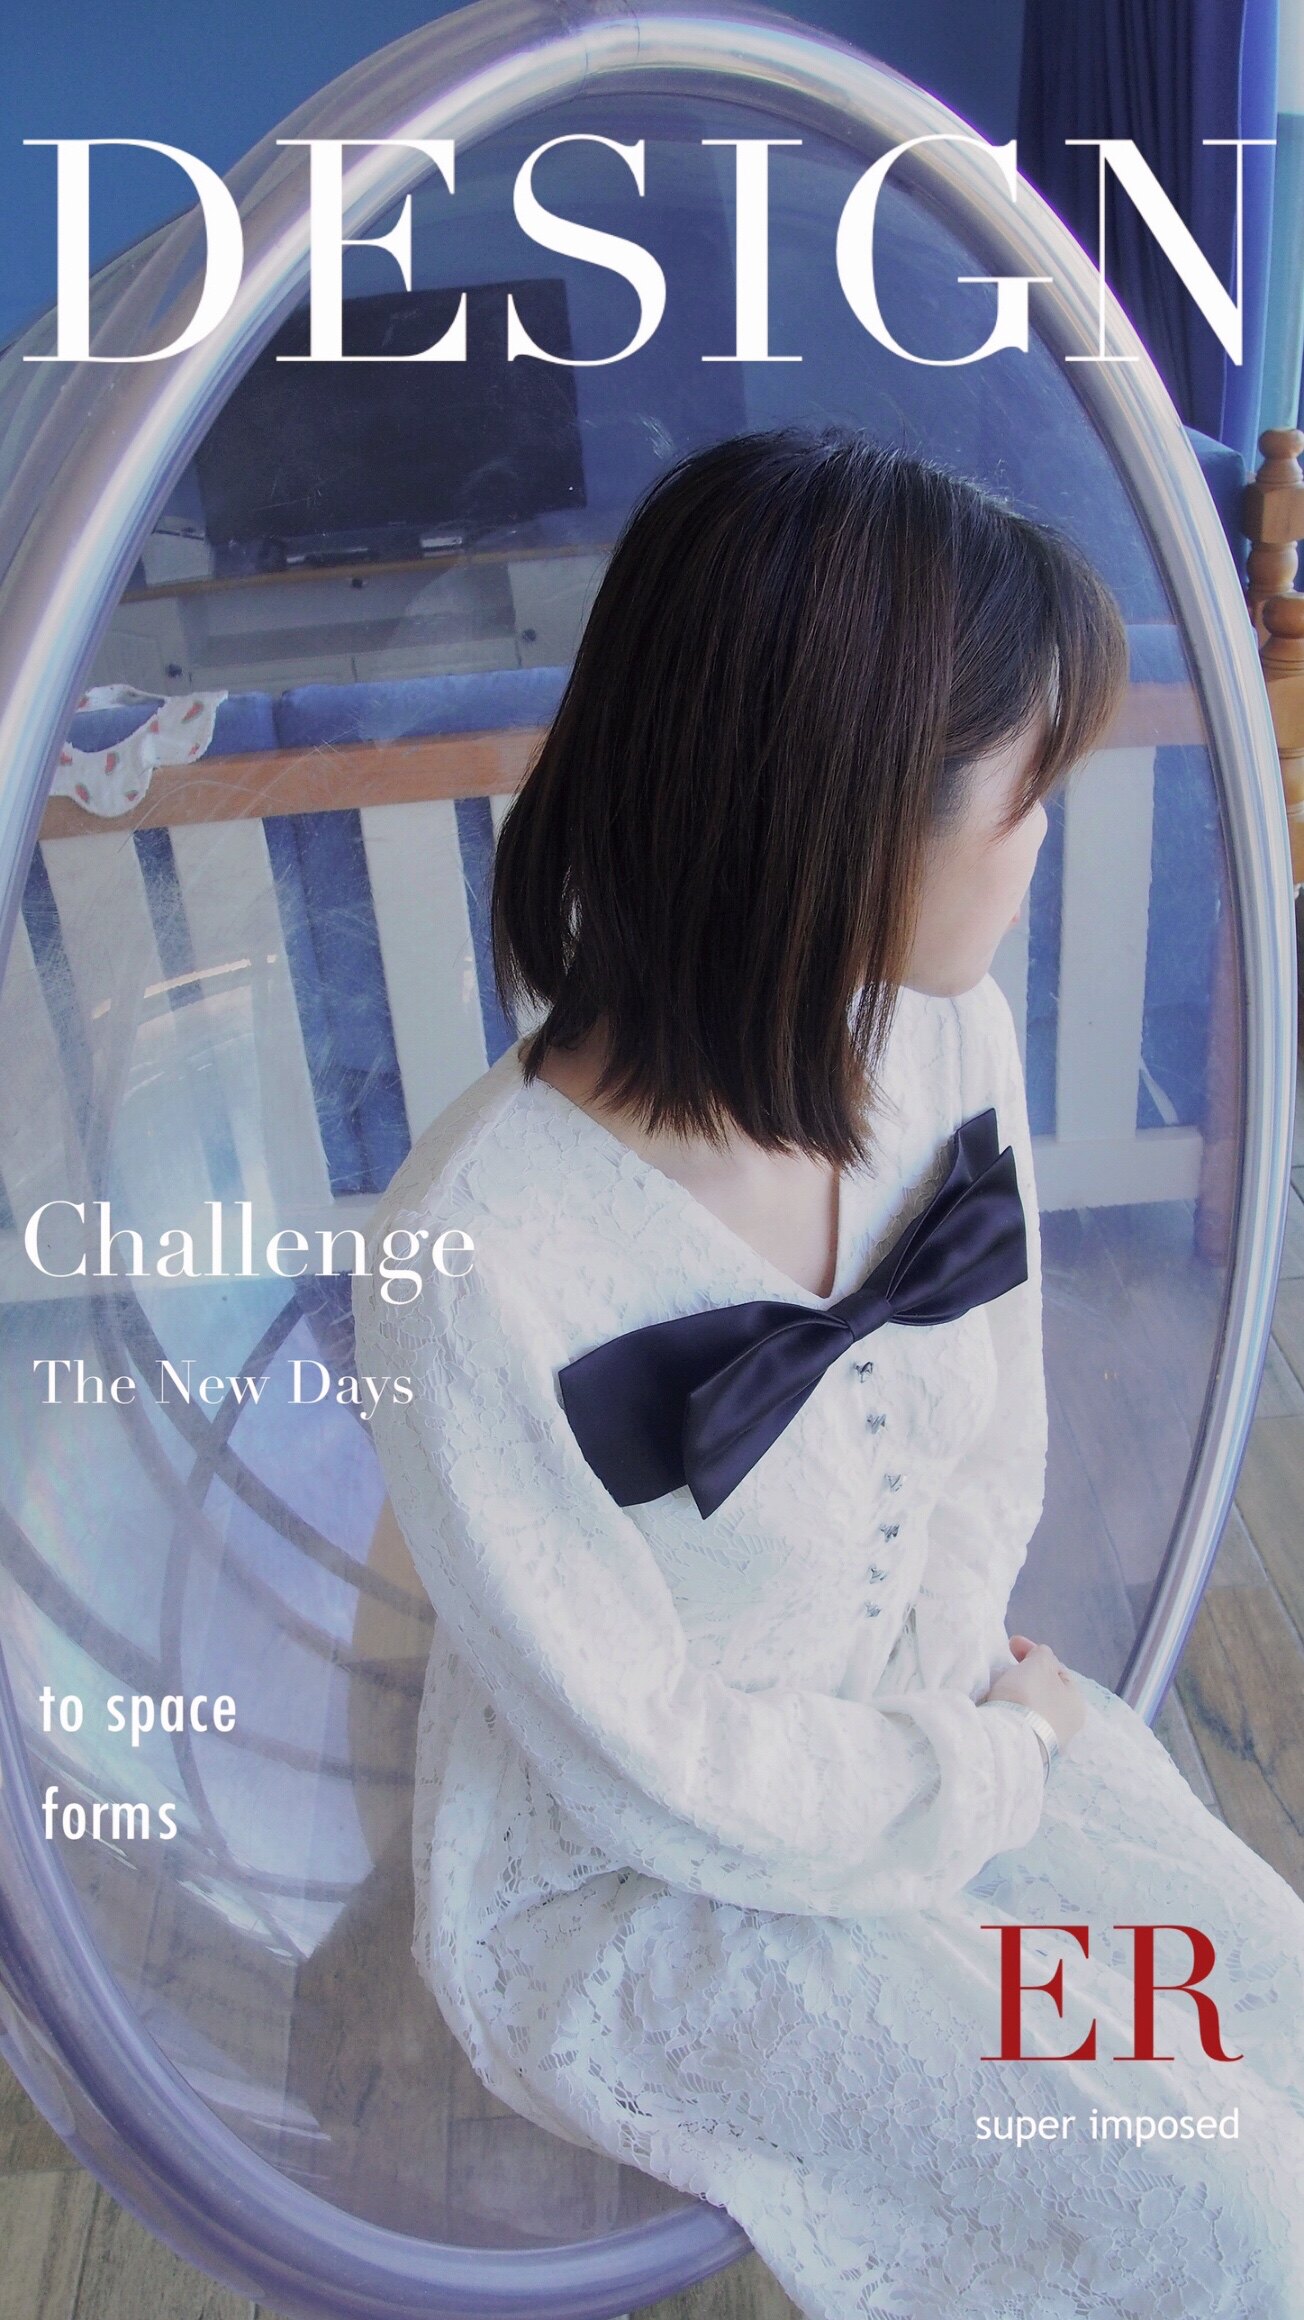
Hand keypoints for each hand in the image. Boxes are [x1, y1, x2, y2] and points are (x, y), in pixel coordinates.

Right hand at [984, 1635, 1085, 1749]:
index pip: (1057, 1669)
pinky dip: (1010, 1709)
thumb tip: (1041, 1656)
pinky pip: (1019, 1720)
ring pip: (1030, 1705)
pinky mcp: (1027, 1747)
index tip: (1012, 1645)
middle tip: (1005, 1667)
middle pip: (1043, 1688)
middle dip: (1025, 1673)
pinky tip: (999, 1705)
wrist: (1009, 1739)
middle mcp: (1067, 1723)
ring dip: (1017, 1692)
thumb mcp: (1040, 1662)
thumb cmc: (1029, 1696)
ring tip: (999, 1685)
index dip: (1035, 1653)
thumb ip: (1043, 1653)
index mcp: (1076, 1702)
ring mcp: (1047, 1739)